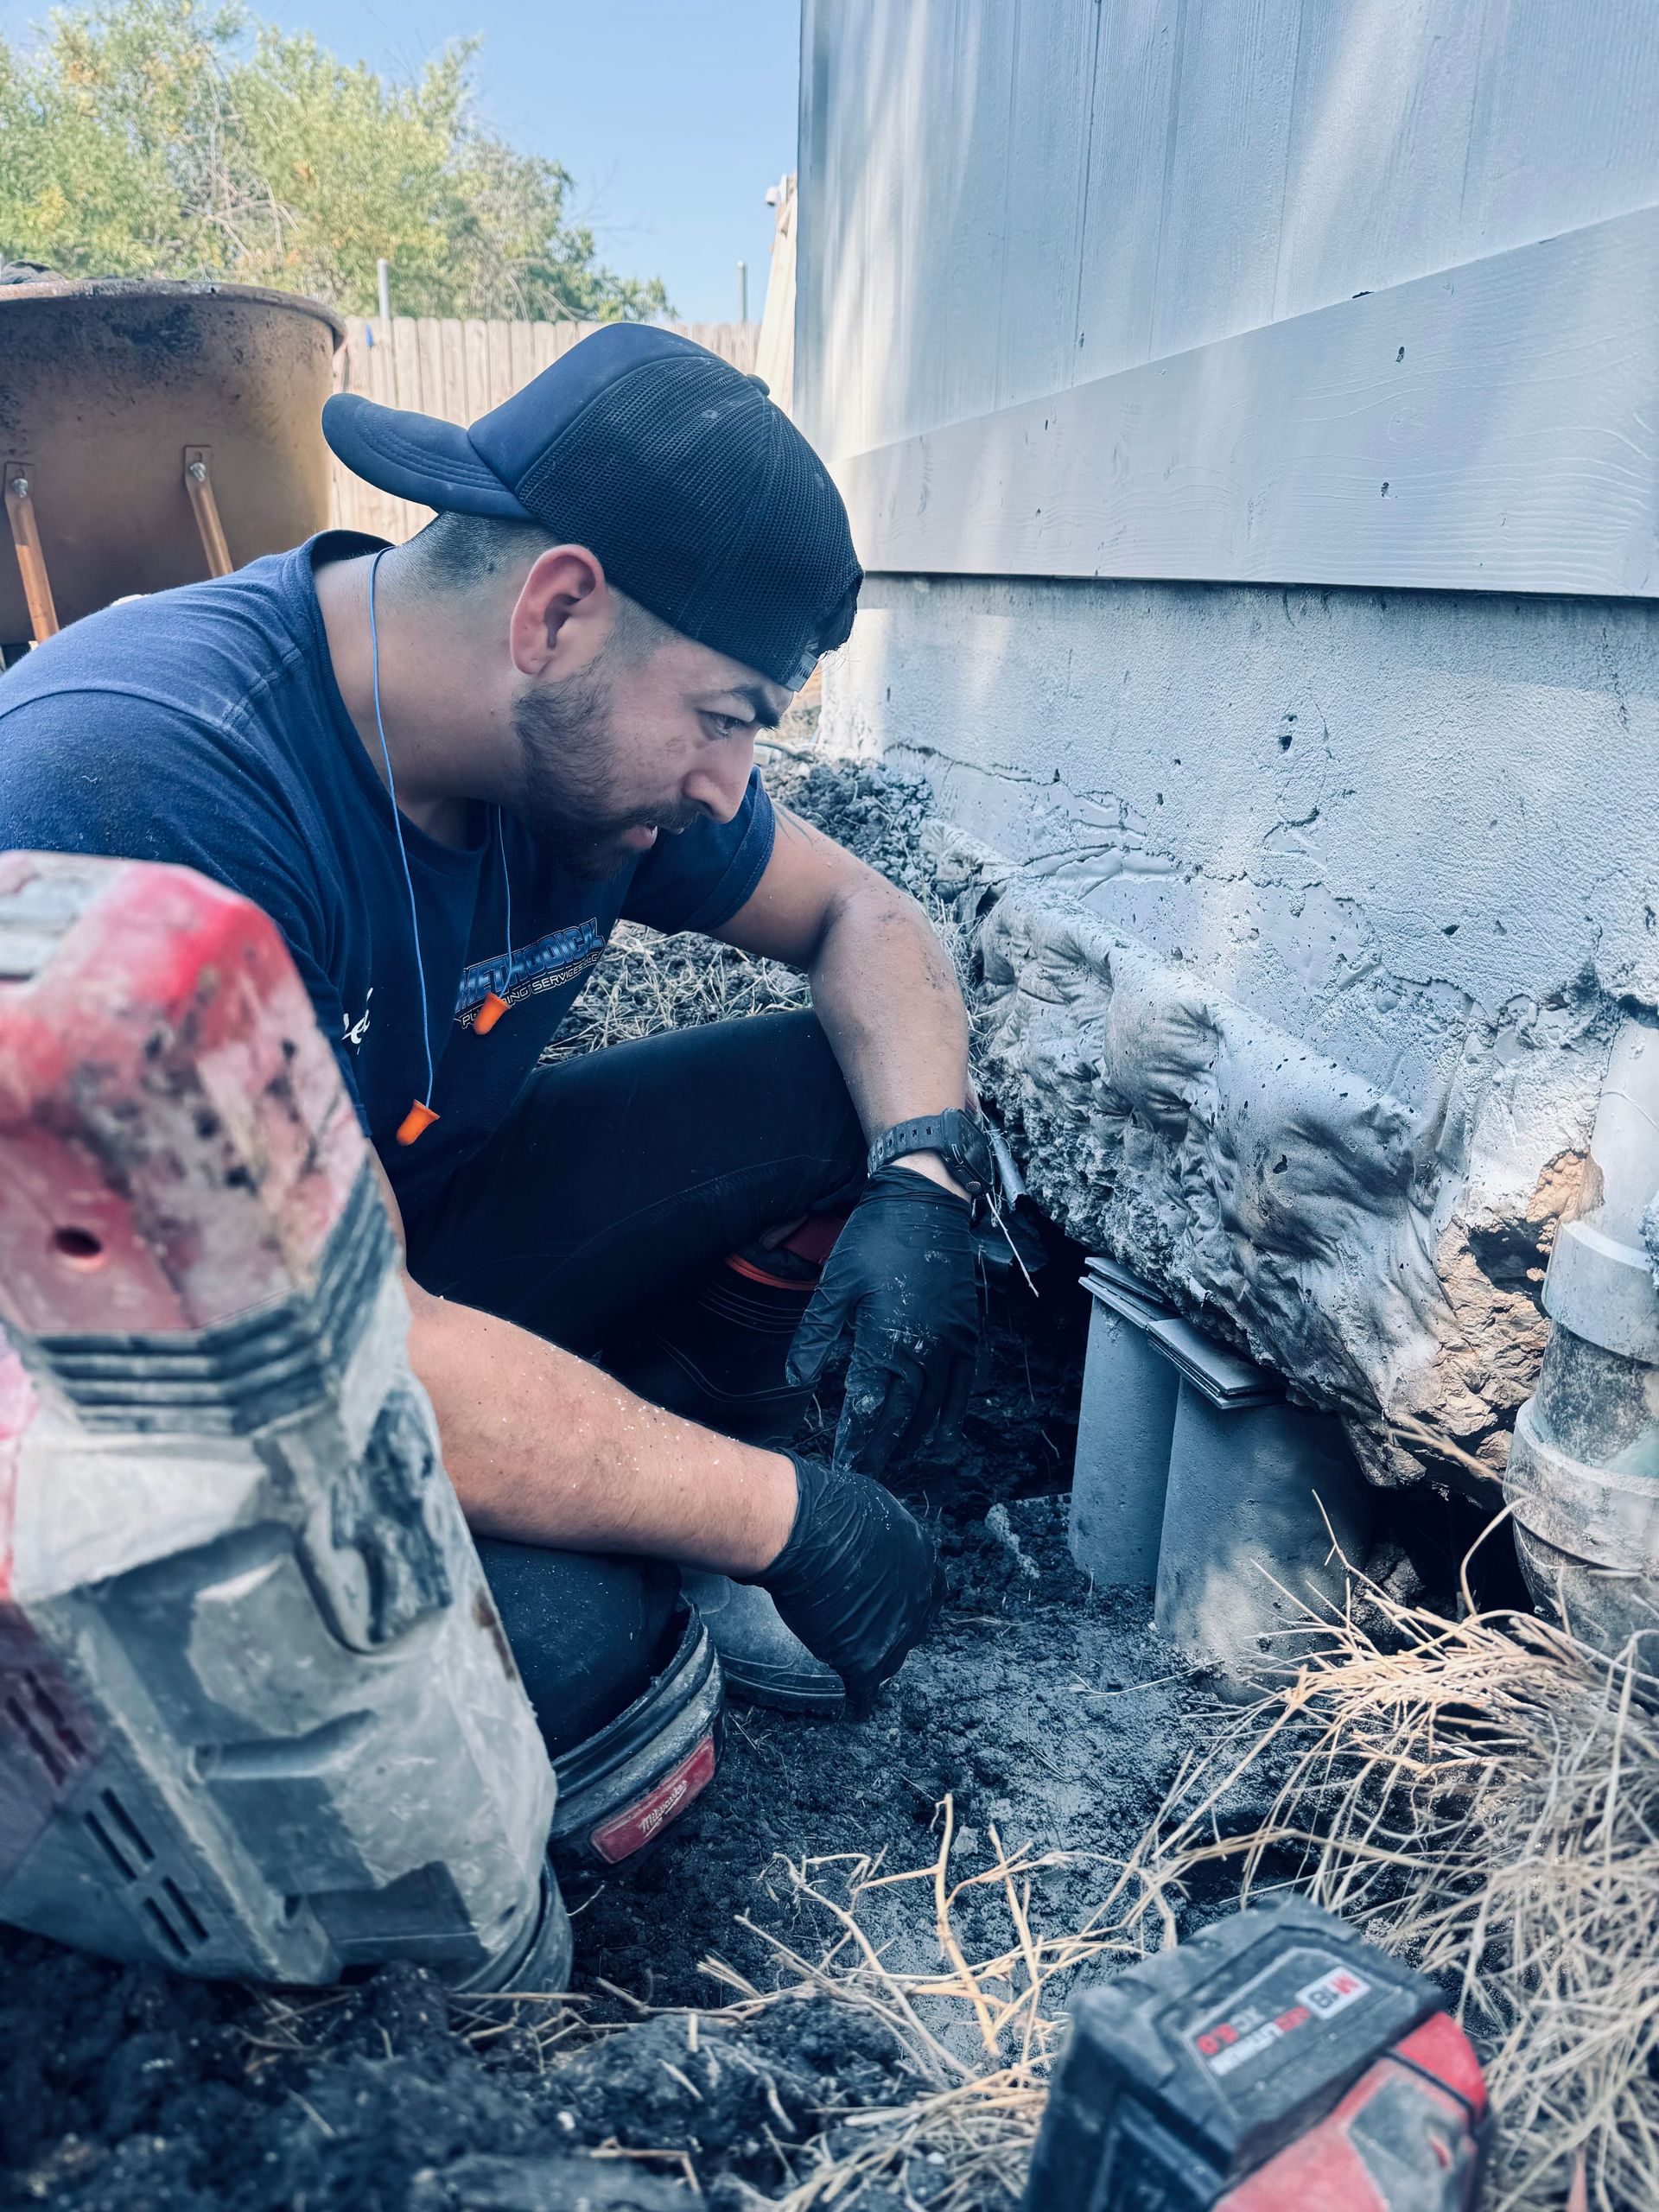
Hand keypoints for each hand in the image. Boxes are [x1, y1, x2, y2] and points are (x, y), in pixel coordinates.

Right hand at [747, 1453, 943, 1714]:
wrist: (803, 1530)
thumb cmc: (827, 1508)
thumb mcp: (871, 1510)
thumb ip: (879, 1537)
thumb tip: (867, 1542)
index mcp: (923, 1557)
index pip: (927, 1590)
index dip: (909, 1600)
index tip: (893, 1605)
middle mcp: (917, 1597)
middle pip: (911, 1627)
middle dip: (893, 1631)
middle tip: (870, 1633)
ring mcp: (894, 1630)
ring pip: (891, 1659)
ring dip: (875, 1662)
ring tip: (859, 1666)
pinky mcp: (865, 1657)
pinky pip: (865, 1690)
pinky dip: (858, 1701)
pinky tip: (852, 1709)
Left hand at [785, 1164, 979, 1473]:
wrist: (923, 1200)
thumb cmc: (873, 1238)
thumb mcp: (835, 1286)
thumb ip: (816, 1338)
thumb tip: (796, 1382)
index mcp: (887, 1338)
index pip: (870, 1404)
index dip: (857, 1437)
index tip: (844, 1462)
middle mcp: (924, 1347)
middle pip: (903, 1413)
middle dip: (883, 1446)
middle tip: (866, 1473)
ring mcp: (951, 1341)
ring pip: (934, 1405)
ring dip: (914, 1437)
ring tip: (897, 1460)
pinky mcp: (967, 1331)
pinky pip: (964, 1384)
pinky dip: (953, 1412)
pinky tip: (942, 1434)